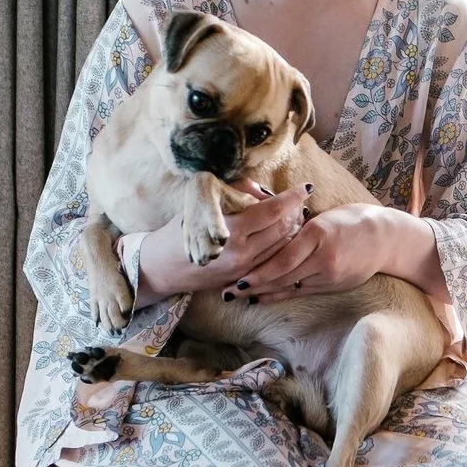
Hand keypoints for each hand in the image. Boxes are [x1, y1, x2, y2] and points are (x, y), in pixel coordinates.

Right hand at [136, 182, 311, 297]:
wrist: (162, 267)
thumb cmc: (179, 230)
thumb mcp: (203, 204)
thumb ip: (234, 193)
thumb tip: (261, 188)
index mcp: (232, 231)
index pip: (273, 210)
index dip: (292, 197)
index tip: (305, 187)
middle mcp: (241, 253)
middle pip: (284, 229)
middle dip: (295, 212)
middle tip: (299, 199)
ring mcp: (244, 270)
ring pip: (282, 246)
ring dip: (292, 229)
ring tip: (295, 214)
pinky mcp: (243, 279)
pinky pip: (272, 260)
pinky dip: (282, 244)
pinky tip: (283, 233)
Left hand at [226, 203, 392, 301]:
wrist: (384, 237)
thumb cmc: (349, 220)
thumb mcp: (322, 217)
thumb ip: (296, 225)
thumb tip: (263, 222)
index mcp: (318, 234)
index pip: (283, 258)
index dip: (259, 271)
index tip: (237, 277)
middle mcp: (324, 257)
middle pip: (283, 276)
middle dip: (253, 284)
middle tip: (228, 292)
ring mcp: (330, 274)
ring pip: (291, 286)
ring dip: (263, 292)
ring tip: (239, 296)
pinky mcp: (334, 285)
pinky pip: (302, 292)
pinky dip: (281, 295)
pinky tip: (263, 298)